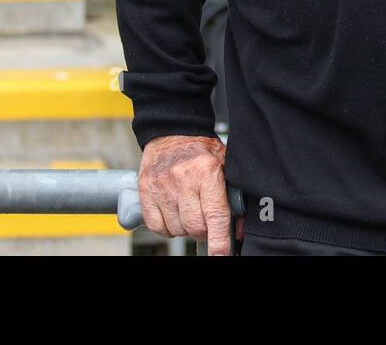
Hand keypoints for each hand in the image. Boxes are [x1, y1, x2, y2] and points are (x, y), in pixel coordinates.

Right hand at [137, 134, 233, 254]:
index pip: (215, 215)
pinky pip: (156, 226)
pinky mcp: (146, 190)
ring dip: (184, 228)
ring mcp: (162, 186)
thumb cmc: (202, 151)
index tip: (220, 255)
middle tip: (205, 221)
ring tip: (187, 211)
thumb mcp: (224, 166)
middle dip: (203, 231)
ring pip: (176, 228)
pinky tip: (173, 214)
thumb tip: (238, 229)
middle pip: (195, 226)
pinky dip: (166, 227)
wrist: (172, 132)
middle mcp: (184, 179)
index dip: (218, 240)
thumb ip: (232, 197)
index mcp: (207, 172)